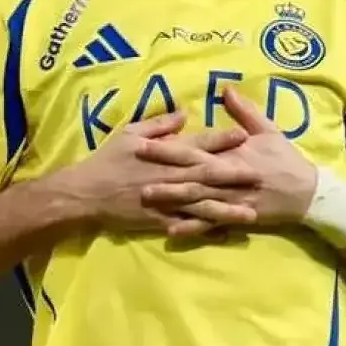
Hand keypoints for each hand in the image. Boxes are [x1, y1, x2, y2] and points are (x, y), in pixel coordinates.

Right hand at [55, 112, 258, 235]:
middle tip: (260, 175)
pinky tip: (225, 233)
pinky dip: (206, 230)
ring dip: (227, 208)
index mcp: (163, 154)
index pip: (196, 145)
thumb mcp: (129, 133)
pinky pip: (187, 226)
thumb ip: (159, 124)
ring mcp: (165, 201)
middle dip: (234, 175)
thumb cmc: (108, 159)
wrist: (86, 193)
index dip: (220, 140)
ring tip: (251, 212)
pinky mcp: (158, 221)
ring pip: (201, 205)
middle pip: (206, 175)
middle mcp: (168, 177)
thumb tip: (184, 112)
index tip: (244, 135)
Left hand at [139, 89, 317, 234]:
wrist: (308, 193)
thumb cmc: (286, 159)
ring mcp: (231, 200)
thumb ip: (245, 111)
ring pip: (197, 200)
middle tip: (136, 168)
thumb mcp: (269, 130)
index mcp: (233, 154)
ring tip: (146, 197)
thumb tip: (226, 89)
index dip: (169, 146)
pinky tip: (171, 230)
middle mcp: (229, 177)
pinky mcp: (236, 218)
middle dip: (162, 170)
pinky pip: (211, 225)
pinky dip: (192, 228)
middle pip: (190, 173)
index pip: (196, 149)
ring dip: (171, 199)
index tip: (144, 144)